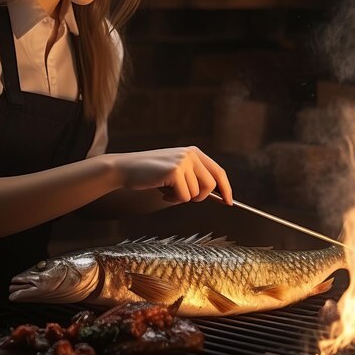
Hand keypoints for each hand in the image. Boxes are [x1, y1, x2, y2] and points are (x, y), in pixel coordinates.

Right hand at [111, 146, 232, 204]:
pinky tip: (162, 191)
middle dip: (198, 197)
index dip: (226, 188)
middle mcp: (191, 154)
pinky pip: (183, 197)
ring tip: (166, 190)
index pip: (218, 172)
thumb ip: (194, 177)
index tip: (229, 202)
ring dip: (181, 198)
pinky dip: (173, 200)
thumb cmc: (149, 172)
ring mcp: (183, 161)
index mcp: (193, 152)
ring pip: (196, 193)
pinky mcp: (174, 171)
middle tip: (180, 196)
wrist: (125, 168)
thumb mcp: (176, 169)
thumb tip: (216, 195)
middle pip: (210, 185)